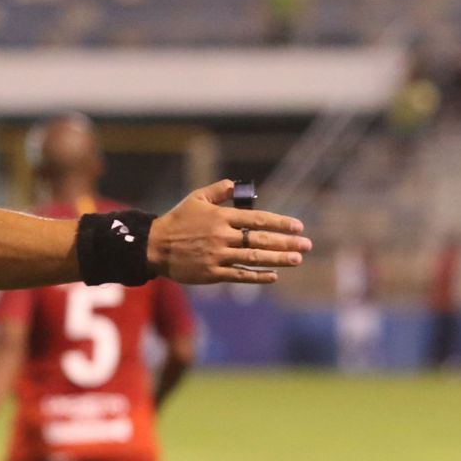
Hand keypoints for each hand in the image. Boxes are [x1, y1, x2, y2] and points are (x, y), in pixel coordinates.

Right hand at [150, 181, 311, 284]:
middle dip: (287, 242)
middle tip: (307, 245)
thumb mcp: (196, 199)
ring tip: (297, 259)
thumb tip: (237, 185)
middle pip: (261, 239)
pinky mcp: (212, 273)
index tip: (298, 226)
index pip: (257, 219)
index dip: (280, 223)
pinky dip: (259, 276)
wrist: (153, 246)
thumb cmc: (177, 220)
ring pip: (254, 257)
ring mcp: (217, 256)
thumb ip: (218, 190)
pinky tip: (274, 275)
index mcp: (220, 217)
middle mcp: (222, 236)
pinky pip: (240, 275)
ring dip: (278, 259)